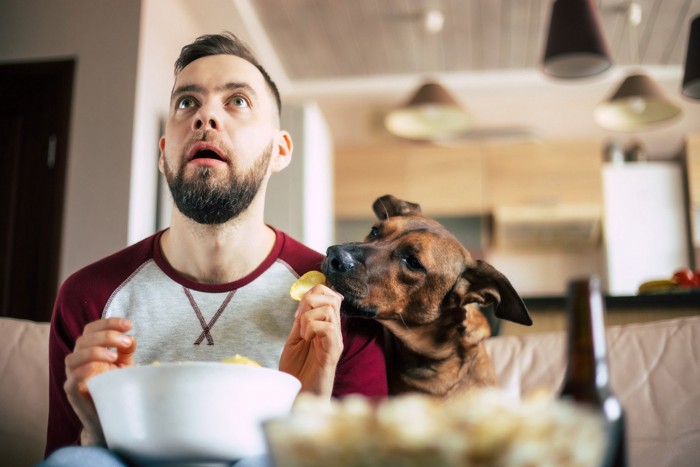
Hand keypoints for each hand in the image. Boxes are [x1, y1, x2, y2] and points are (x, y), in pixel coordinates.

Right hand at [63, 317, 135, 445]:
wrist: (110, 417)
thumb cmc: (115, 387)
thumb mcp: (124, 365)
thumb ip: (126, 350)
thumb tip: (131, 338)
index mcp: (89, 350)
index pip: (92, 329)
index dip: (108, 323)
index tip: (129, 325)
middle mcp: (79, 361)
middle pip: (83, 340)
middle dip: (106, 336)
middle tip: (126, 342)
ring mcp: (74, 378)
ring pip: (72, 358)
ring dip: (94, 351)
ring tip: (114, 356)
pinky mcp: (73, 395)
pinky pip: (70, 382)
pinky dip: (80, 372)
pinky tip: (93, 368)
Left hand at [279, 284, 343, 397]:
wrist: (298, 396)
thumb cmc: (297, 372)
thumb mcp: (295, 340)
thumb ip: (301, 321)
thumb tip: (305, 301)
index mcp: (325, 327)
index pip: (330, 296)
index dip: (313, 295)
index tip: (298, 313)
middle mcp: (334, 331)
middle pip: (332, 298)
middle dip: (310, 301)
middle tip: (299, 320)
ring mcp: (335, 341)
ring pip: (329, 310)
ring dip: (309, 317)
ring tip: (303, 334)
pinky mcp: (333, 351)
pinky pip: (328, 327)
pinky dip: (312, 328)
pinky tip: (306, 340)